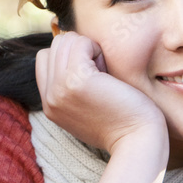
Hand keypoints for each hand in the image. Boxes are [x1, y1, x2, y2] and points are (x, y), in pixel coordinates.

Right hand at [36, 31, 165, 153]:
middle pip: (54, 46)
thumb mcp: (86, 108)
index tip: (93, 76)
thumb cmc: (122, 122)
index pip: (45, 59)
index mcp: (49, 105)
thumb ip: (71, 89)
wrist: (137, 141)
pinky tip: (108, 70)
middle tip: (102, 74)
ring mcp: (59, 89)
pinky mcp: (75, 81)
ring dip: (88, 48)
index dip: (70, 57)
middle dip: (79, 51)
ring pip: (64, 41)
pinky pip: (80, 43)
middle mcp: (49, 98)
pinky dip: (96, 48)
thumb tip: (74, 53)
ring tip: (104, 73)